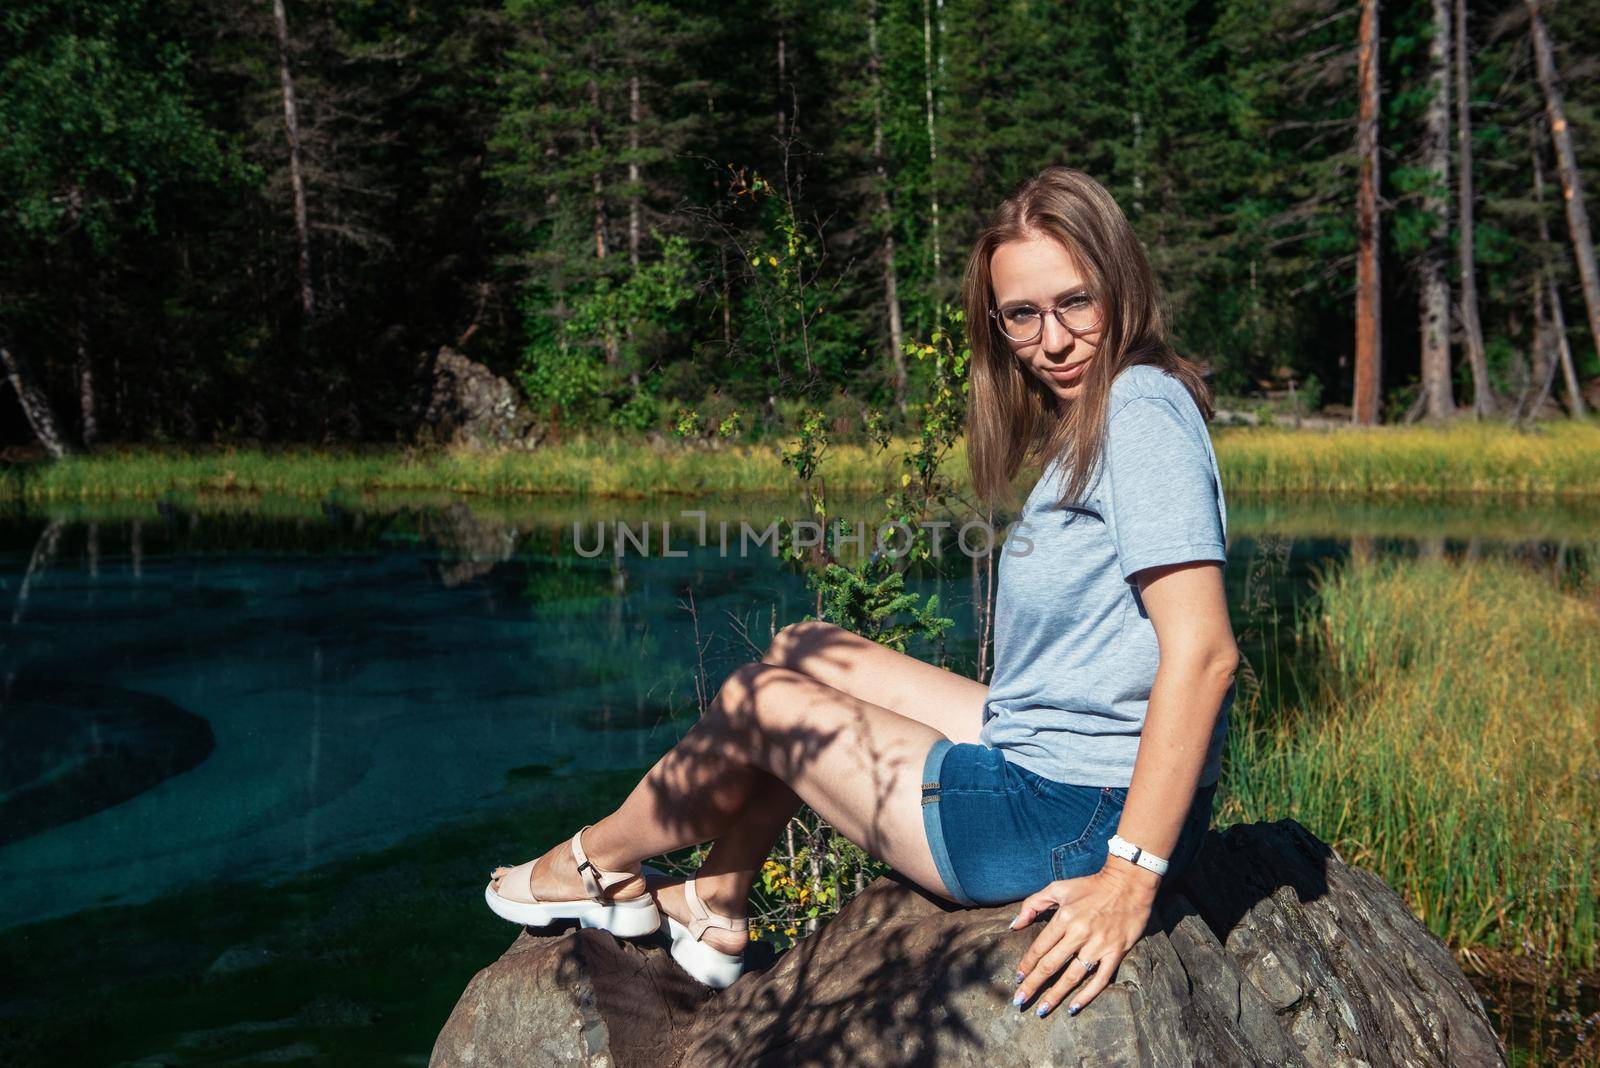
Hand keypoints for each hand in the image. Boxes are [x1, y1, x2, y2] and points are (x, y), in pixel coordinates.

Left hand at [1007, 865, 1157, 1017]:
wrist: (1128, 883)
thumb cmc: (1090, 886)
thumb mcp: (1058, 888)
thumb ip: (1033, 904)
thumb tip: (1013, 925)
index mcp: (1064, 918)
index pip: (1039, 948)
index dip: (1026, 965)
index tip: (1017, 979)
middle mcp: (1079, 933)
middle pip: (1051, 965)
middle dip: (1033, 985)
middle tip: (1019, 1001)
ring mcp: (1099, 945)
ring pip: (1072, 976)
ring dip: (1055, 995)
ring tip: (1042, 1009)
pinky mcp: (1116, 952)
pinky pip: (1100, 979)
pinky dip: (1087, 995)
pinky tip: (1074, 1007)